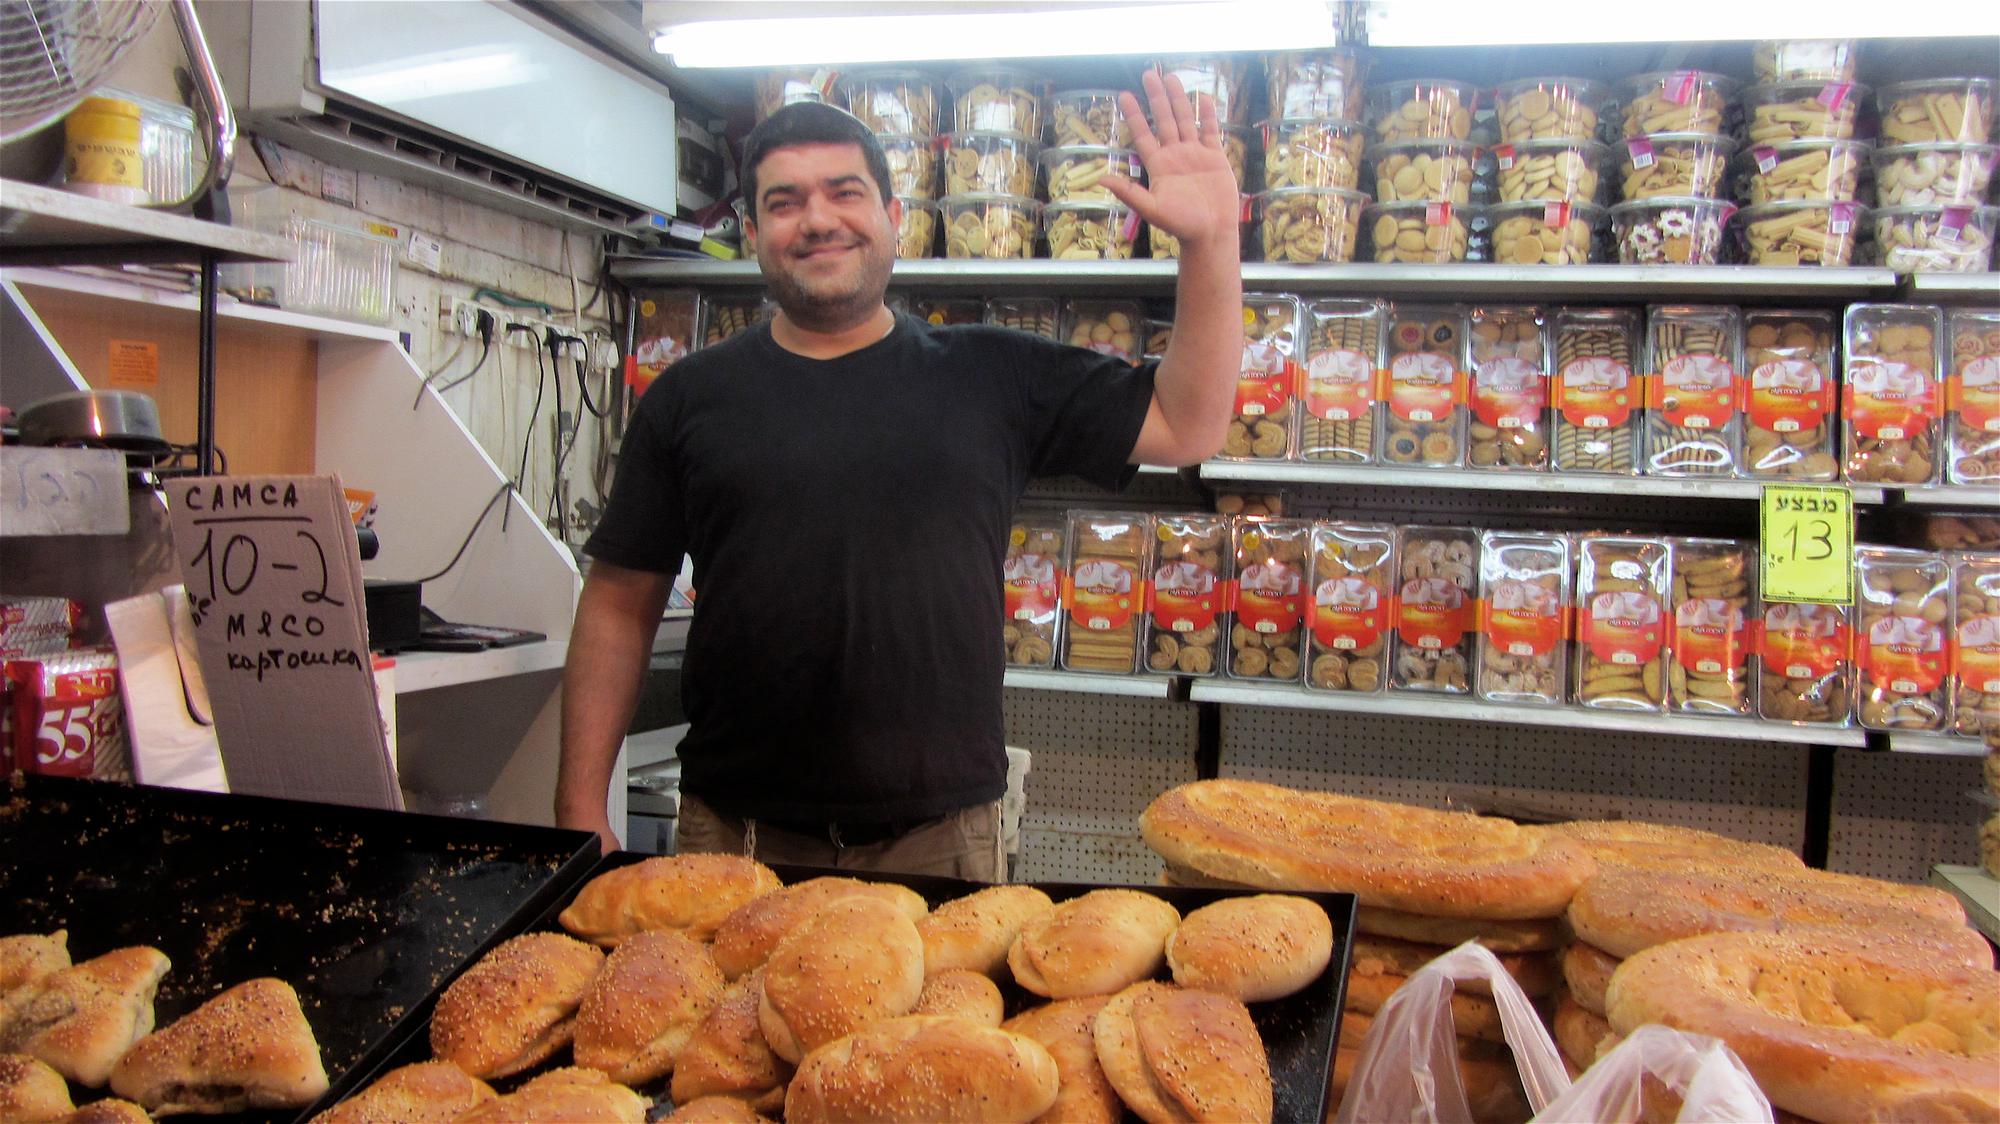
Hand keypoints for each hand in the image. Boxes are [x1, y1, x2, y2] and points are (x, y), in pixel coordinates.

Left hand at [1102, 71, 1238, 249]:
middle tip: (1149, 74)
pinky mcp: (1215, 157)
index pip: (1143, 134)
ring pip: (1185, 120)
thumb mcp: (1151, 209)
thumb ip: (1129, 192)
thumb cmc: (1181, 225)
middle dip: (1156, 97)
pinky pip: (1210, 131)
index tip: (1124, 95)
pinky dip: (1207, 114)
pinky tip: (1202, 97)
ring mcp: (1195, 154)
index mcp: (1158, 165)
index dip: (1134, 115)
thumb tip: (1102, 179)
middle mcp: (1175, 156)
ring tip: (1171, 78)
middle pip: (1163, 119)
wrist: (1211, 233)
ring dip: (1178, 99)